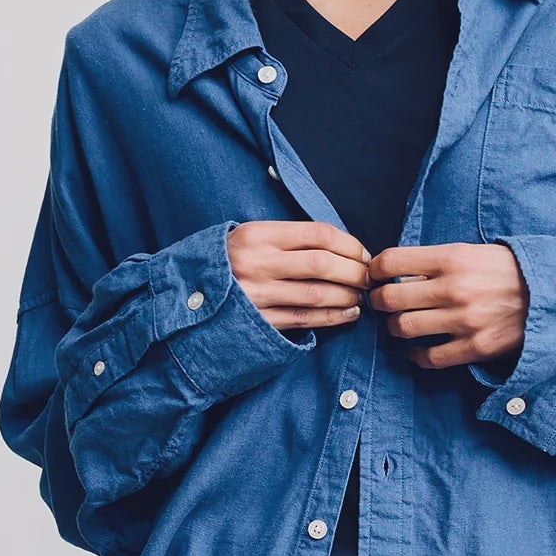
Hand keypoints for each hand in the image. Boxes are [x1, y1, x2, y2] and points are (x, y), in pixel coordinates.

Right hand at [226, 220, 370, 329]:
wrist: (186, 293)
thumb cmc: (229, 262)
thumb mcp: (250, 237)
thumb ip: (288, 238)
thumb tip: (341, 246)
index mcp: (257, 235)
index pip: (318, 234)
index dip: (349, 244)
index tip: (364, 254)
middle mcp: (256, 263)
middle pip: (322, 264)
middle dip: (355, 272)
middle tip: (369, 277)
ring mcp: (256, 294)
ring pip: (317, 294)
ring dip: (347, 296)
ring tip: (361, 296)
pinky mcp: (258, 321)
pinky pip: (304, 319)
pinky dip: (333, 317)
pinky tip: (348, 313)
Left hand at [365, 241, 528, 371]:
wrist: (550, 295)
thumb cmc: (508, 271)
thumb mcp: (472, 252)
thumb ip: (436, 262)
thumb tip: (398, 274)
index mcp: (452, 258)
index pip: (391, 261)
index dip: (374, 270)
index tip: (375, 276)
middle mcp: (454, 288)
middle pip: (389, 299)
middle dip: (379, 301)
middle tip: (382, 303)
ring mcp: (463, 320)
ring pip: (403, 328)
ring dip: (396, 328)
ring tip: (402, 325)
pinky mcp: (474, 347)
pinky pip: (429, 357)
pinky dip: (417, 356)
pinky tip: (419, 350)